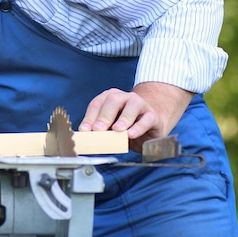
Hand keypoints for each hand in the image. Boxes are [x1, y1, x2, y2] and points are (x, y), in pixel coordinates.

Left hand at [78, 82, 193, 151]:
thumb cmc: (126, 125)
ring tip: (116, 130)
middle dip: (104, 116)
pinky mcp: (153, 115)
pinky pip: (147, 119)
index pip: (97, 104)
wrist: (151, 125)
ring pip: (132, 106)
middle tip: (98, 129)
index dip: (89, 117)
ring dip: (123, 119)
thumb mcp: (110, 127)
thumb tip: (88, 139)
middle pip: (113, 101)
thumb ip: (100, 130)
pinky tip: (131, 135)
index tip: (84, 130)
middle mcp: (124, 97)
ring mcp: (140, 104)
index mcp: (110, 98)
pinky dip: (138, 127)